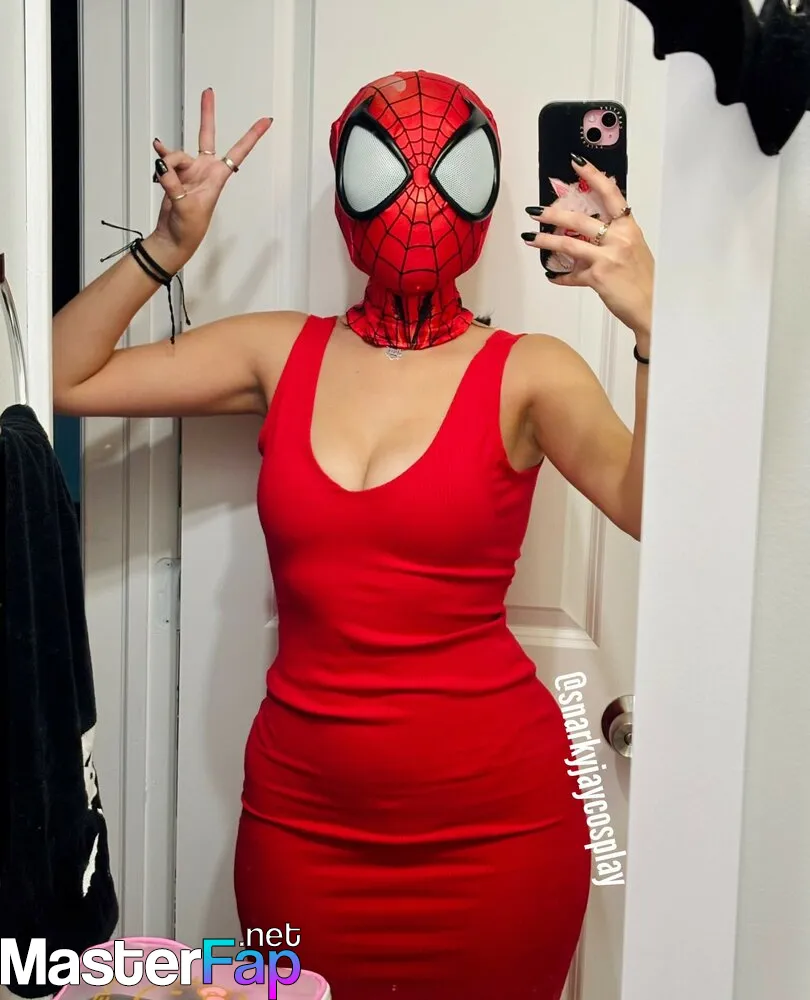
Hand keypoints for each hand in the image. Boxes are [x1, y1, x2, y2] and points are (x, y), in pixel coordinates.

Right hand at [149, 88, 272, 268]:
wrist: (174, 238)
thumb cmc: (189, 228)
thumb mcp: (185, 207)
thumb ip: (173, 183)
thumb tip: (163, 166)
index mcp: (217, 177)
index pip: (238, 151)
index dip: (252, 136)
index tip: (266, 120)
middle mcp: (205, 170)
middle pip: (206, 136)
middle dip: (206, 114)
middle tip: (208, 92)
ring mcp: (190, 171)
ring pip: (176, 154)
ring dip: (167, 164)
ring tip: (164, 181)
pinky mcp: (175, 175)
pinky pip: (165, 161)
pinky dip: (161, 160)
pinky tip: (156, 154)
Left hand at [522, 159, 653, 345]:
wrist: (653, 306)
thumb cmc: (644, 279)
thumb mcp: (633, 248)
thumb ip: (614, 236)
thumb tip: (589, 230)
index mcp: (629, 227)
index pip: (610, 193)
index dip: (593, 176)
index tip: (576, 163)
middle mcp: (619, 238)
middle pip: (579, 219)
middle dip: (553, 214)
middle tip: (535, 210)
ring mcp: (608, 257)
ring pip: (568, 244)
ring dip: (545, 240)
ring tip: (529, 237)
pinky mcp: (598, 277)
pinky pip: (572, 275)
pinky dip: (560, 276)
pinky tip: (551, 275)